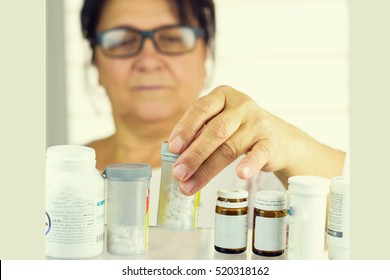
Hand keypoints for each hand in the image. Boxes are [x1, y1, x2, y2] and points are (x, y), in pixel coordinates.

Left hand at [168, 85, 299, 194]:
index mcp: (222, 96)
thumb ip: (198, 136)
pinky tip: (240, 174)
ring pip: (230, 147)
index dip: (185, 128)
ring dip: (207, 170)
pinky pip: (258, 154)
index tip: (172, 148)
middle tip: (179, 173)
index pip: (201, 109)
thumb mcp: (218, 124)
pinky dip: (249, 164)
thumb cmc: (237, 130)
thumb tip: (174, 158)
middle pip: (214, 131)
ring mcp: (258, 122)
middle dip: (194, 154)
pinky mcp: (270, 141)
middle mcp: (241, 105)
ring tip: (190, 186)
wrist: (276, 138)